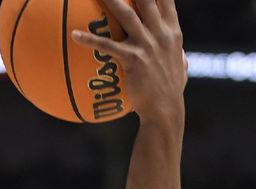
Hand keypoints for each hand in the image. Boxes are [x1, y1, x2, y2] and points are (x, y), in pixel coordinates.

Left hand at [72, 0, 186, 125]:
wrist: (165, 110)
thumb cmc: (170, 91)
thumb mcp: (180, 67)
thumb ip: (178, 55)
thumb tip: (180, 54)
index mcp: (172, 32)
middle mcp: (161, 33)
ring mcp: (147, 45)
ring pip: (127, 14)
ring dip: (110, 0)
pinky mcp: (133, 59)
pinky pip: (107, 46)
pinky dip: (90, 40)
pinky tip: (74, 35)